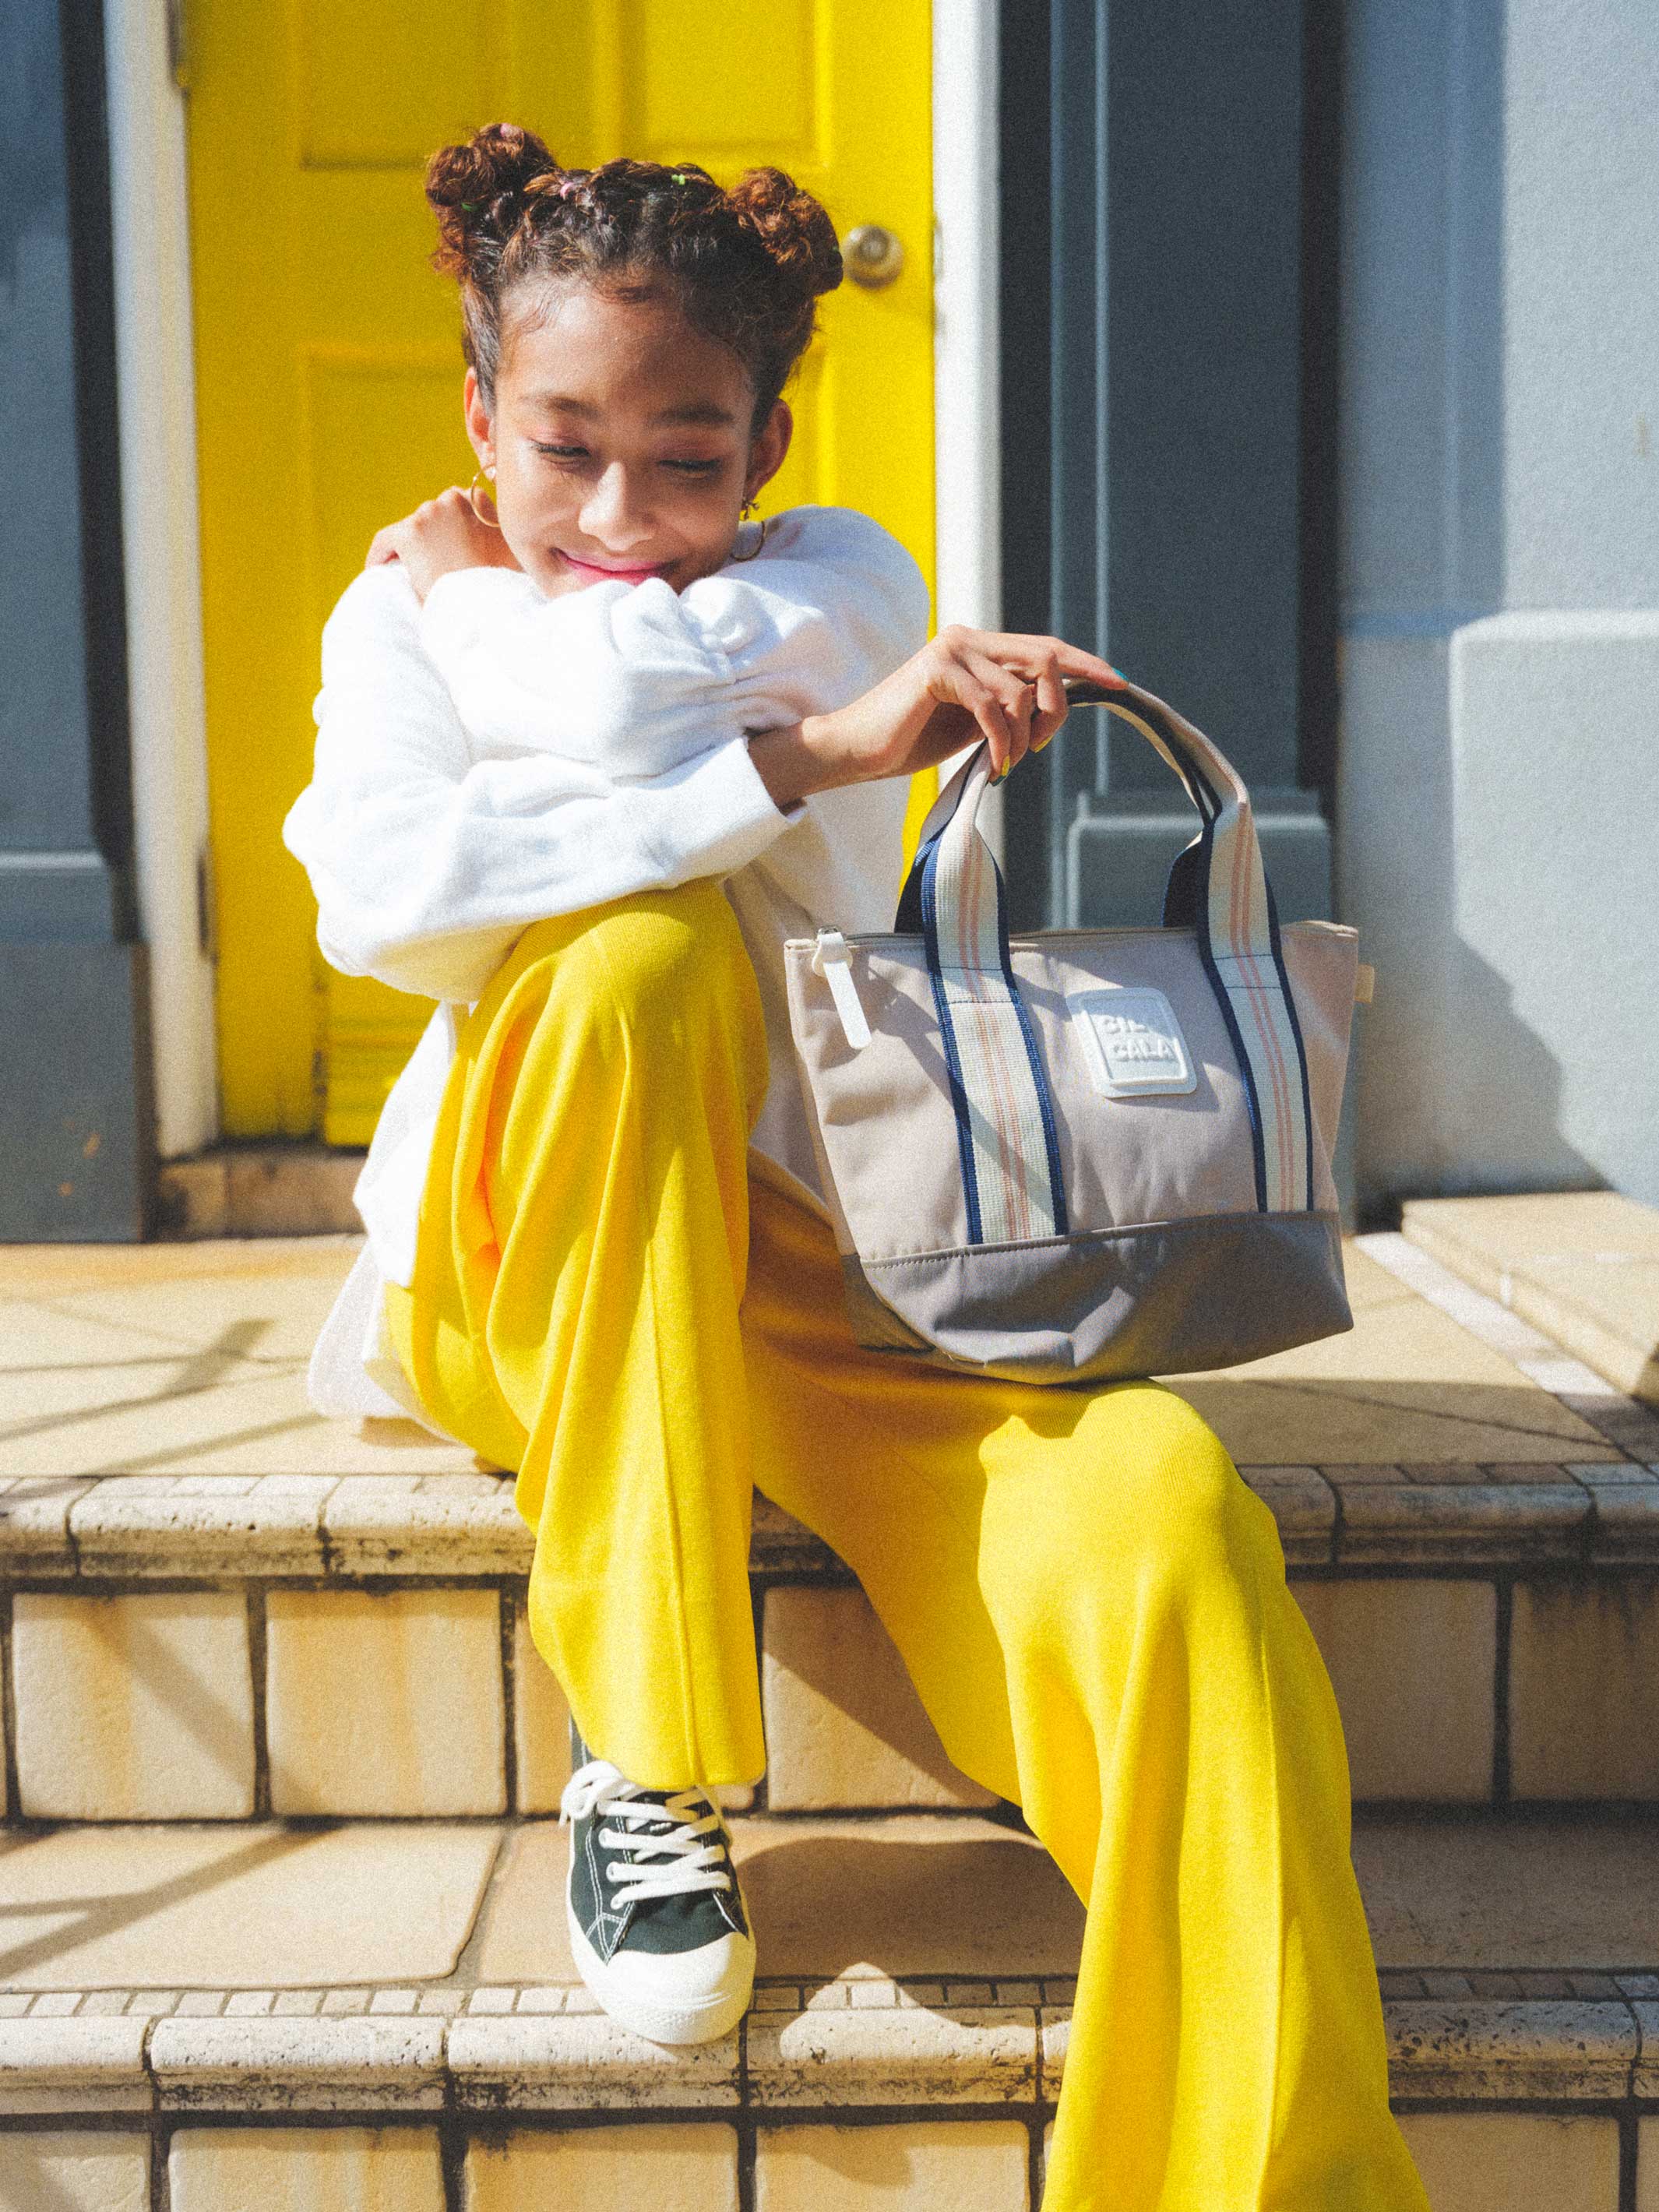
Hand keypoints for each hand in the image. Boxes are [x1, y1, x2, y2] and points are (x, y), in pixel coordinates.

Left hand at [365, 486, 522, 600]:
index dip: (448, 527)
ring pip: (409, 530)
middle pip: (430, 515)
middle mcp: (453, 499)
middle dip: (429, 538)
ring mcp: (429, 513)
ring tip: (408, 574)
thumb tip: (487, 542)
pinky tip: (377, 573)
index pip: (456, 503)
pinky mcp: (408, 532)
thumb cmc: (500, 586)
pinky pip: (384, 541)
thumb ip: (499, 537)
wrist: (484, 604)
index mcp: (479, 500)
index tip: (444, 547)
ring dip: (408, 550)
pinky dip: (378, 556)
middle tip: (427, 565)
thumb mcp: (512, 554)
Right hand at [747, 626, 1120, 810]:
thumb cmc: (913, 738)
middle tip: (1037, 747)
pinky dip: (1001, 742)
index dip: (1084, 664)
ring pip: (1020, 689)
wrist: (858, 749)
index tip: (1118, 683)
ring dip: (1021, 737)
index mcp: (979, 646)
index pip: (1044, 647)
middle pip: (1044, 660)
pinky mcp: (936, 671)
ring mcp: (952, 650)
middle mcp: (968, 638)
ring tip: (1005, 763)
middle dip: (1056, 708)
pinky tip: (994, 765)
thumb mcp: (974, 721)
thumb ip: (1009, 706)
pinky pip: (992, 707)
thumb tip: (1055, 707)